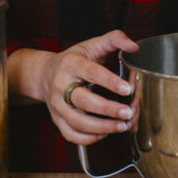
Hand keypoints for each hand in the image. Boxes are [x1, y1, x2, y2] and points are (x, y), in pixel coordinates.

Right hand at [10, 30, 139, 145]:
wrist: (44, 74)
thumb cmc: (73, 60)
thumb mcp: (91, 45)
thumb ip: (114, 39)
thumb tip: (133, 46)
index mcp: (71, 64)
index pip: (91, 73)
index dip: (110, 81)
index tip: (128, 89)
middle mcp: (61, 85)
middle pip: (83, 101)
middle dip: (108, 109)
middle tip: (128, 112)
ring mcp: (57, 105)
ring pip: (77, 122)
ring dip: (102, 127)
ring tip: (122, 126)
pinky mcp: (56, 120)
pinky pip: (71, 135)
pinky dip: (89, 138)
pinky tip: (105, 133)